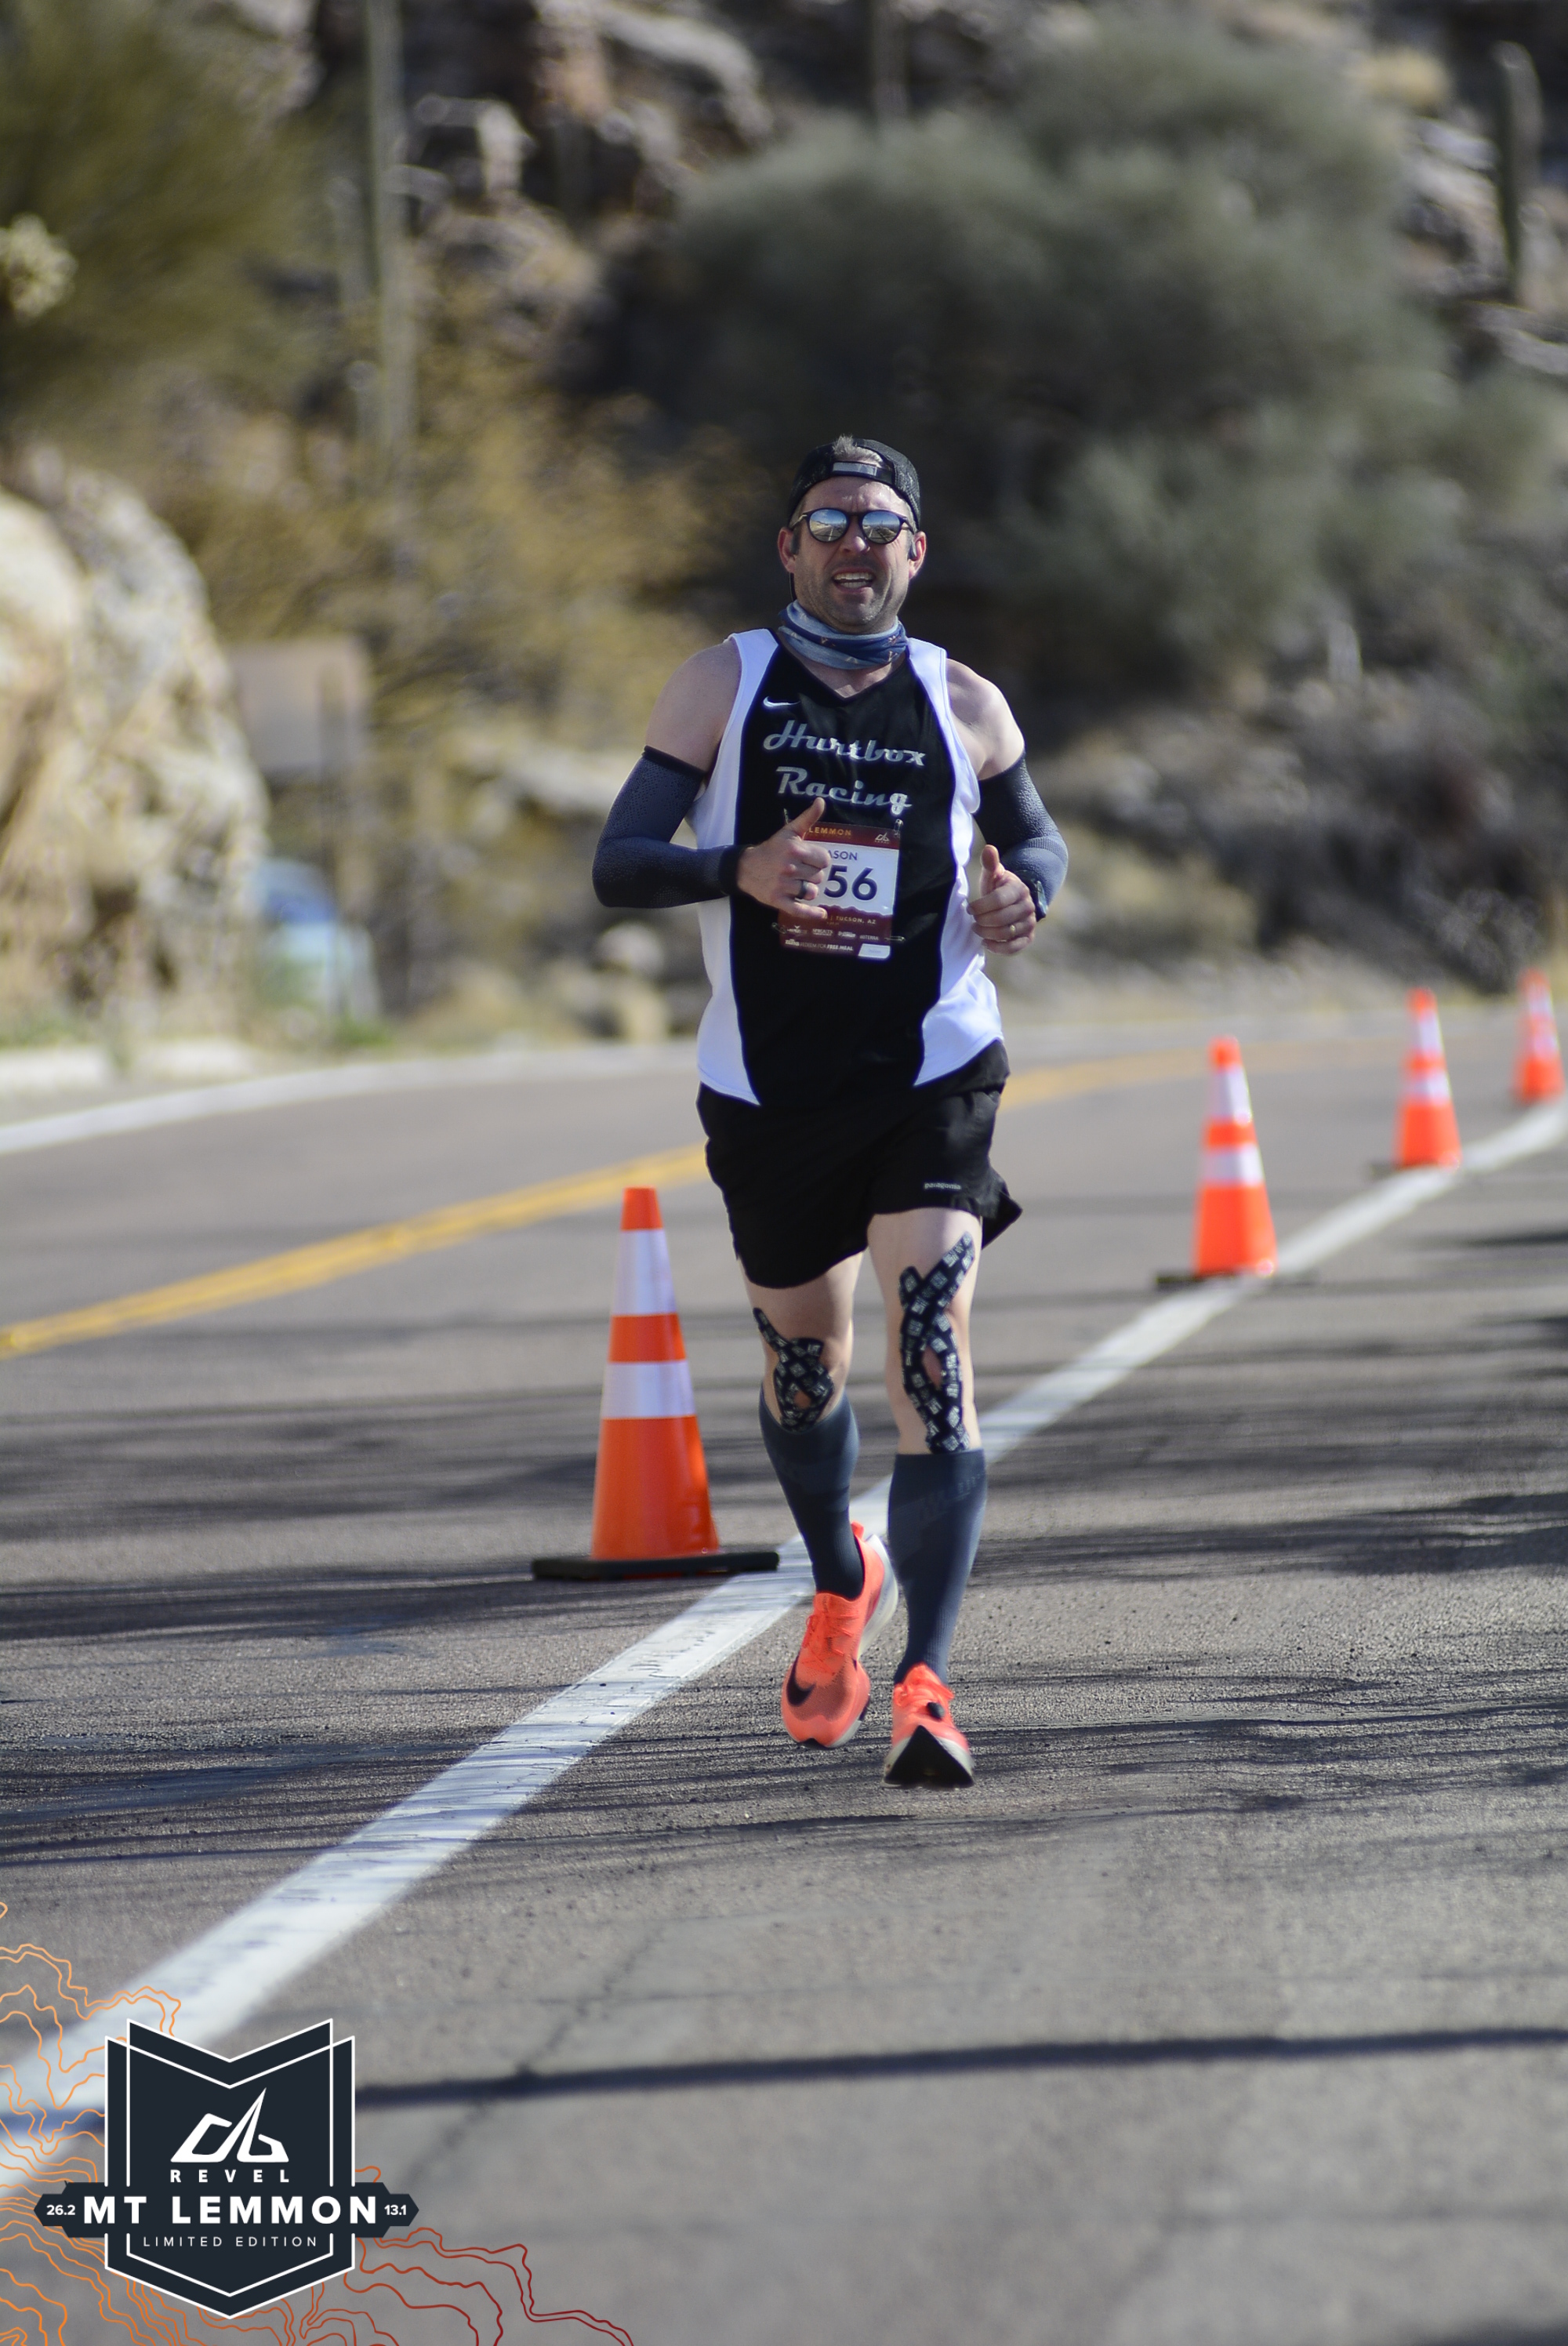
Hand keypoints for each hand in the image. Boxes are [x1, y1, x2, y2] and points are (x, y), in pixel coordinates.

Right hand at [738, 799, 832, 921]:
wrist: (746, 868)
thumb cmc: (772, 849)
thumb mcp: (789, 831)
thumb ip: (807, 818)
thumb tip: (821, 801)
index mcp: (794, 849)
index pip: (824, 859)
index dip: (820, 860)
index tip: (811, 859)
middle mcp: (788, 867)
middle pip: (819, 876)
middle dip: (813, 874)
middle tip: (801, 871)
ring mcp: (783, 885)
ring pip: (812, 892)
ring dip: (809, 889)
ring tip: (798, 884)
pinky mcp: (777, 900)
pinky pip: (799, 909)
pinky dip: (812, 913)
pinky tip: (822, 914)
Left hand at [970, 844, 1037, 954]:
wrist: (1016, 901)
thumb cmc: (999, 887)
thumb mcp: (994, 874)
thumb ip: (990, 863)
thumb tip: (988, 849)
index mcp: (1018, 890)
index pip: (998, 900)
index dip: (980, 906)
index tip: (969, 909)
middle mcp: (1028, 907)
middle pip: (1001, 919)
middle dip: (982, 921)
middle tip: (973, 921)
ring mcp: (1030, 923)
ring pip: (1006, 934)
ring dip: (987, 934)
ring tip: (977, 929)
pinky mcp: (1028, 937)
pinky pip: (1014, 948)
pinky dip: (998, 948)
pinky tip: (986, 942)